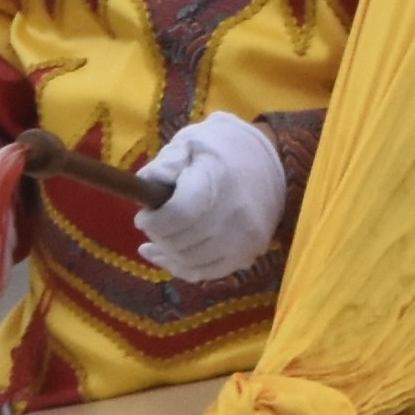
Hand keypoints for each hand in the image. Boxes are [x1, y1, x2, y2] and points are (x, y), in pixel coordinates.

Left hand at [133, 115, 290, 283]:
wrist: (271, 158)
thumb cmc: (222, 147)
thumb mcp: (189, 142)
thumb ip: (164, 165)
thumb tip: (144, 188)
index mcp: (216, 182)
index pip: (176, 216)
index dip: (153, 222)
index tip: (143, 216)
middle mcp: (233, 216)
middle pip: (181, 243)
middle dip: (158, 236)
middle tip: (151, 225)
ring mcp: (244, 240)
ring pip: (192, 263)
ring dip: (168, 255)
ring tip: (155, 243)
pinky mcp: (250, 253)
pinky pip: (209, 272)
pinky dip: (185, 268)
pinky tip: (169, 258)